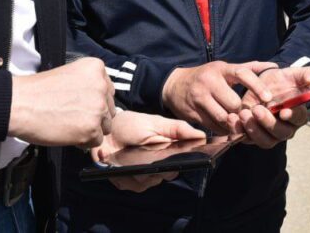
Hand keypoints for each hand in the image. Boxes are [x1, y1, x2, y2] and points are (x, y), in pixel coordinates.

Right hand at [9, 58, 114, 147]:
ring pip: (105, 126)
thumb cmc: (38, 90)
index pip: (108, 91)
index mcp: (96, 68)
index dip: (93, 100)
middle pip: (109, 109)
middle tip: (72, 115)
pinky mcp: (92, 129)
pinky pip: (96, 141)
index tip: (77, 103)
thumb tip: (102, 103)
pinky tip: (67, 132)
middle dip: (94, 115)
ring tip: (69, 124)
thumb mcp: (69, 74)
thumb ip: (89, 85)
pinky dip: (83, 141)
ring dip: (90, 129)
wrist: (20, 104)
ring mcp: (98, 108)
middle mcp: (102, 86)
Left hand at [90, 111, 205, 192]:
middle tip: (147, 154)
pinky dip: (123, 174)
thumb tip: (202, 135)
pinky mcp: (126, 182)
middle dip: (157, 166)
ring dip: (138, 169)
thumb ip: (178, 129)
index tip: (175, 158)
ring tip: (129, 156)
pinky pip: (130, 185)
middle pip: (165, 176)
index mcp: (169, 154)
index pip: (181, 164)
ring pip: (147, 183)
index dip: (181, 163)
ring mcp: (142, 178)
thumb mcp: (156, 123)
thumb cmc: (134, 124)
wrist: (107, 130)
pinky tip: (119, 163)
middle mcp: (158, 169)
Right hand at [161, 60, 278, 132]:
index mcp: (221, 69)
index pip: (242, 74)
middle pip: (234, 103)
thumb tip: (273, 66)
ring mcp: (199, 98)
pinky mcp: (192, 112)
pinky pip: (213, 127)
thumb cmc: (206, 76)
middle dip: (243, 112)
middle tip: (250, 116)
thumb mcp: (224, 68)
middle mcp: (209, 82)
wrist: (175, 85)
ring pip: (223, 118)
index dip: (257, 86)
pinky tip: (227, 128)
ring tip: (240, 124)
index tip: (269, 98)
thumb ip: (249, 68)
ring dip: (234, 124)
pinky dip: (223, 130)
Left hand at [232, 66, 309, 148]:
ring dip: (253, 130)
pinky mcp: (253, 135)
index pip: (298, 118)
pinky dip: (239, 131)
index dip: (292, 115)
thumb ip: (307, 75)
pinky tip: (232, 119)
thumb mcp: (295, 74)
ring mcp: (269, 134)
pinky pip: (247, 138)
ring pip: (264, 141)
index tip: (283, 111)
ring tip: (242, 115)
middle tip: (256, 109)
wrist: (264, 84)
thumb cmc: (283, 81)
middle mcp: (286, 128)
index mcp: (298, 114)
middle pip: (280, 133)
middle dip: (268, 123)